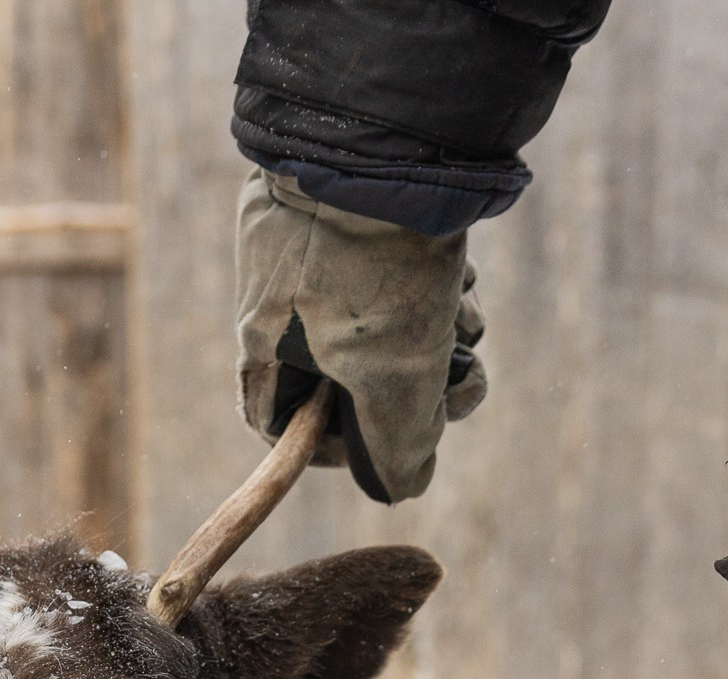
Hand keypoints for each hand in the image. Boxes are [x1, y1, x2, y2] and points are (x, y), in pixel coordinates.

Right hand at [235, 170, 486, 503]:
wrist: (389, 143)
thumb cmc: (377, 268)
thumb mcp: (396, 376)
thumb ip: (397, 448)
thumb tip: (403, 487)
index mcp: (263, 347)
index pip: (282, 427)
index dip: (340, 452)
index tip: (394, 446)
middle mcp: (280, 303)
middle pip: (351, 379)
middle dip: (412, 387)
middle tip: (456, 380)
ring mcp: (314, 256)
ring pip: (385, 326)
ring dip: (435, 334)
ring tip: (464, 312)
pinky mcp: (352, 218)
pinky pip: (397, 275)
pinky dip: (434, 286)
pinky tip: (462, 273)